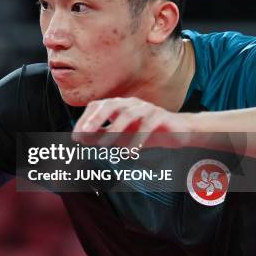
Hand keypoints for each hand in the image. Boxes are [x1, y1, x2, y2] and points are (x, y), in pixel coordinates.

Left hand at [72, 97, 193, 147]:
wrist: (179, 132)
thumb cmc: (146, 133)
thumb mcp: (120, 137)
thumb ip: (101, 136)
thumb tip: (79, 138)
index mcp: (119, 105)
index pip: (97, 106)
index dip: (85, 119)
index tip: (75, 136)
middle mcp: (131, 103)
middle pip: (110, 105)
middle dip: (96, 119)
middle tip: (85, 134)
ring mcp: (147, 108)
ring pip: (128, 114)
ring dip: (114, 130)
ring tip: (104, 146)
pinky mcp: (161, 116)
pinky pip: (148, 125)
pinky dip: (138, 139)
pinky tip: (131, 152)